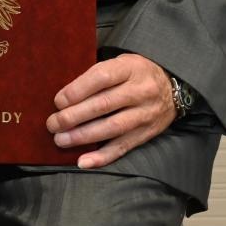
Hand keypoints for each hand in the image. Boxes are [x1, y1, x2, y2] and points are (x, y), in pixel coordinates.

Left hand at [48, 53, 174, 168]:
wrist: (172, 86)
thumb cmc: (133, 73)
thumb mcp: (119, 64)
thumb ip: (96, 77)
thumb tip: (63, 98)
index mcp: (130, 68)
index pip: (101, 78)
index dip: (77, 90)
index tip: (58, 101)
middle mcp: (140, 91)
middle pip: (104, 105)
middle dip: (74, 116)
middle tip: (52, 124)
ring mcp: (145, 114)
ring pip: (112, 128)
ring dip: (83, 136)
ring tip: (61, 140)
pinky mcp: (147, 133)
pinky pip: (123, 147)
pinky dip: (102, 156)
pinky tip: (83, 161)